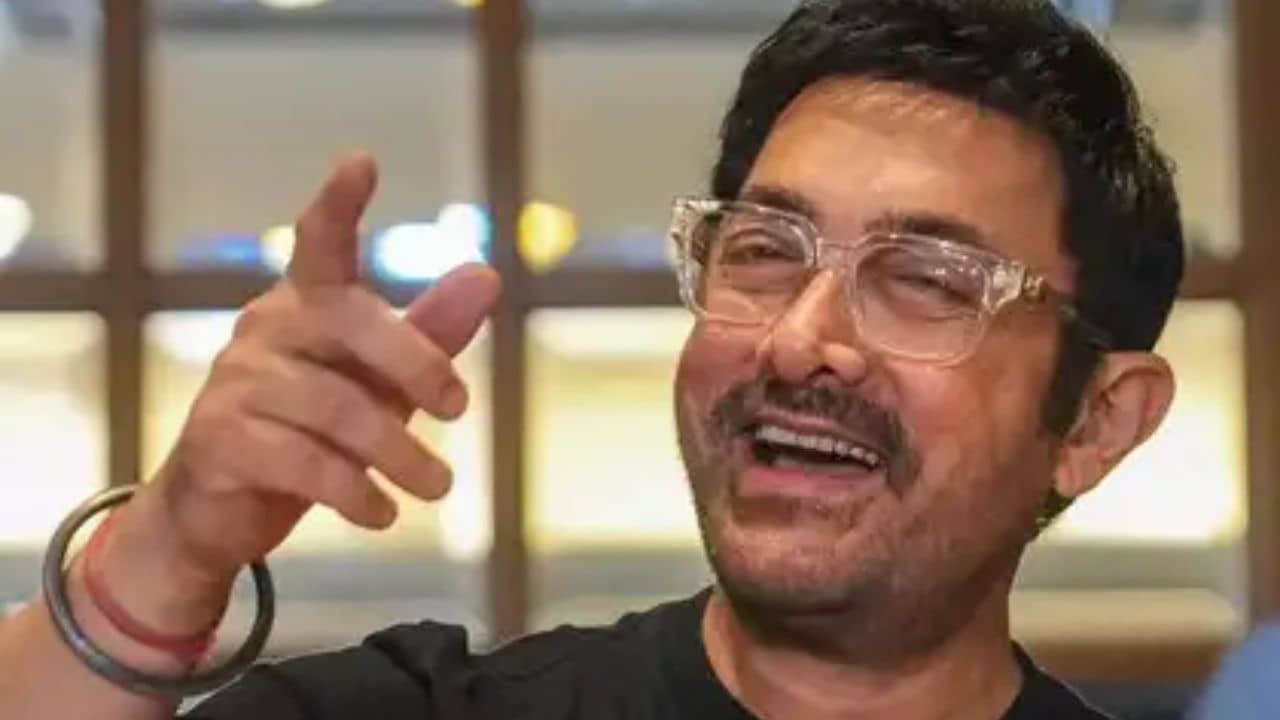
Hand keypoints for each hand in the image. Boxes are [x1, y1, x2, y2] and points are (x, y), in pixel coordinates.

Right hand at [141, 153, 499, 583]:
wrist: (221, 506)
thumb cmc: (314, 427)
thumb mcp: (381, 381)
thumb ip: (430, 332)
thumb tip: (488, 276)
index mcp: (306, 301)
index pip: (319, 242)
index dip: (339, 204)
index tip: (361, 161)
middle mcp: (265, 328)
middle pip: (354, 324)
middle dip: (418, 364)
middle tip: (460, 409)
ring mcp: (236, 383)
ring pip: (338, 408)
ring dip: (400, 454)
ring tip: (439, 486)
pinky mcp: (221, 441)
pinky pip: (306, 464)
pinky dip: (358, 493)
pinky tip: (384, 513)